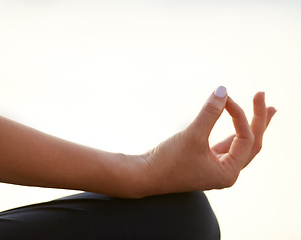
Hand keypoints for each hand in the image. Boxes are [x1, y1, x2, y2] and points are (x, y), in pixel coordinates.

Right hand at [139, 87, 275, 194]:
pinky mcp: (204, 160)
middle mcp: (225, 172)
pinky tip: (239, 121)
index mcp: (228, 173)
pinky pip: (226, 143)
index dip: (239, 115)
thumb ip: (209, 113)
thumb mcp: (191, 136)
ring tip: (266, 109)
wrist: (144, 175)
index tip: (225, 98)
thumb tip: (223, 90)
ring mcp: (216, 166)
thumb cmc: (167, 161)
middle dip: (259, 119)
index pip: (245, 139)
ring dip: (251, 125)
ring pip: (240, 143)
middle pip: (251, 143)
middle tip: (263, 96)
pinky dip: (234, 130)